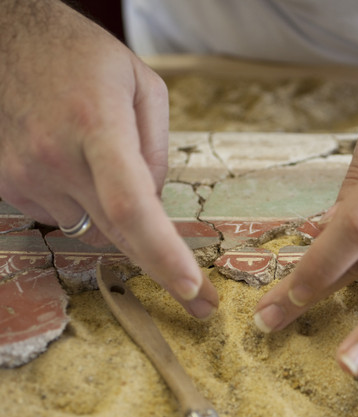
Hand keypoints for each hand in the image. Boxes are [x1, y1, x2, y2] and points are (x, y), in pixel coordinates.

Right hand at [0, 1, 216, 317]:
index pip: (133, 208)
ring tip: (101, 160)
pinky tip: (74, 163)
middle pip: (118, 235)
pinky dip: (82, 202)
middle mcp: (56, 159)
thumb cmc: (82, 55)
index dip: (163, 255)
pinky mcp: (8, 186)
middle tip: (200, 302)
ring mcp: (25, 177)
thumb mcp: (143, 87)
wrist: (4, 36)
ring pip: (93, 227)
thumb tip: (156, 202)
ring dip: (114, 214)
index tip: (192, 289)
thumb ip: (157, 150)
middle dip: (163, 270)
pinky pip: (63, 215)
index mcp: (97, 127)